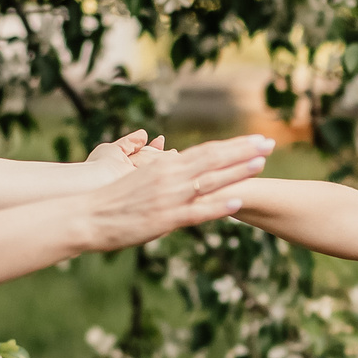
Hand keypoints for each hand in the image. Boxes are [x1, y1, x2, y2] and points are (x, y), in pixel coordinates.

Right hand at [81, 134, 270, 252]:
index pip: (206, 151)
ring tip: (262, 163)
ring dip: (237, 171)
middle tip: (269, 142)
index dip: (234, 146)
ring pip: (210, 180)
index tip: (256, 139)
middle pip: (214, 159)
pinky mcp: (165, 218)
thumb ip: (161, 172)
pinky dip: (218, 205)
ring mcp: (170, 197)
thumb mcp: (139, 178)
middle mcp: (170, 176)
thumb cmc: (111, 200)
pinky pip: (197, 211)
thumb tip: (174, 163)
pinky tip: (237, 200)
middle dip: (244, 151)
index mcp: (165, 166)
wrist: (87, 216)